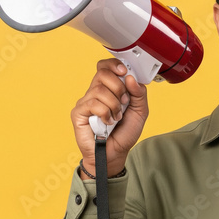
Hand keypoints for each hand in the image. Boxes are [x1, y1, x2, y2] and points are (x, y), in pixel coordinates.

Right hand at [71, 59, 148, 177]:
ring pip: (99, 89)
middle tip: (124, 102)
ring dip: (114, 104)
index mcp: (109, 89)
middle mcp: (95, 92)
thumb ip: (139, 93)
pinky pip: (92, 103)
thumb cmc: (124, 133)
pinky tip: (107, 122)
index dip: (114, 65)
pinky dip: (105, 113)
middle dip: (118, 86)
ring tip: (116, 117)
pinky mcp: (78, 113)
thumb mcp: (140, 112)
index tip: (124, 71)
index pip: (105, 67)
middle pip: (102, 73)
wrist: (115, 154)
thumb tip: (130, 77)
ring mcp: (86, 102)